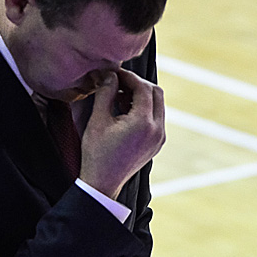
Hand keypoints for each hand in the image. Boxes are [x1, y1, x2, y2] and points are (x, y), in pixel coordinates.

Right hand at [79, 69, 165, 199]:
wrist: (103, 183)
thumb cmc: (97, 154)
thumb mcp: (98, 120)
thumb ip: (106, 93)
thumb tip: (109, 74)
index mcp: (143, 123)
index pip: (143, 87)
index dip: (128, 76)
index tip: (114, 74)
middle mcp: (157, 130)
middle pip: (156, 92)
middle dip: (138, 84)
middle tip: (118, 83)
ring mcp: (160, 138)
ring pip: (158, 104)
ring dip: (142, 96)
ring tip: (119, 97)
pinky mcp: (157, 144)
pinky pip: (156, 118)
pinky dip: (144, 109)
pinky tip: (124, 111)